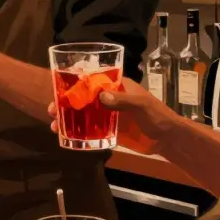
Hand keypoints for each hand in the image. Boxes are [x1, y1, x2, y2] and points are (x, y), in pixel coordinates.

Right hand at [48, 79, 165, 154]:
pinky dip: (76, 132)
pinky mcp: (109, 130)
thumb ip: (123, 100)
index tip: (59, 90)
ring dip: (66, 118)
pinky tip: (64, 136)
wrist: (168, 139)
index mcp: (116, 86)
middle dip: (64, 103)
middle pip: (82, 98)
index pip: (91, 80)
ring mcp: (108, 115)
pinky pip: (89, 129)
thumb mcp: (141, 106)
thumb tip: (101, 96)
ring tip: (53, 126)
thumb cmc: (158, 116)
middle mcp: (109, 98)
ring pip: (82, 114)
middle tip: (50, 110)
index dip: (74, 84)